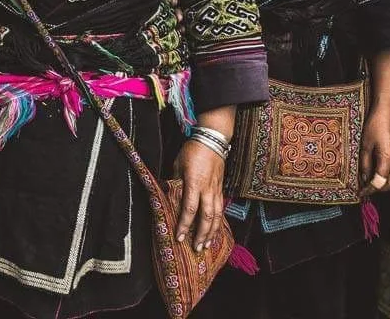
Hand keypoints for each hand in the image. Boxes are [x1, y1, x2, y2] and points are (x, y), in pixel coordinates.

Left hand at [173, 138, 226, 253]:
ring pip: (217, 216)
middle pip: (207, 217)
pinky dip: (218, 223)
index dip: (184, 224)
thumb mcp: (177, 163)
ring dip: (212, 232)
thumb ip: (174, 181)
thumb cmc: (192, 150)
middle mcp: (208, 189)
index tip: (179, 237)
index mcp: (195, 182)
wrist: (213, 139)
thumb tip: (168, 195)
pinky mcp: (221, 189)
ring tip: (206, 245)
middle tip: (195, 248)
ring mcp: (216, 189)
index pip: (189, 208)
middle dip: (201, 234)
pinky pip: (220, 209)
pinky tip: (214, 231)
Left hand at [361, 105, 389, 193]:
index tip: (360, 192)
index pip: (380, 181)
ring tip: (370, 182)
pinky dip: (388, 175)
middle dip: (379, 190)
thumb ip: (365, 163)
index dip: (369, 189)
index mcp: (388, 157)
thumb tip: (364, 178)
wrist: (388, 110)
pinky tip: (377, 172)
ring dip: (384, 183)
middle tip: (366, 188)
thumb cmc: (375, 124)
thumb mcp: (365, 144)